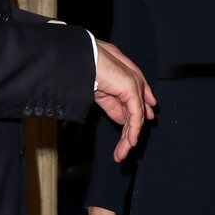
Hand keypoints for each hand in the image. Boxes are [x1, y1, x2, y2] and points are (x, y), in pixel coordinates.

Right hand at [94, 41, 156, 163]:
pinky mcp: (132, 89)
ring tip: (121, 154)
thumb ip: (111, 103)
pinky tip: (130, 143)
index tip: (129, 142)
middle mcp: (132, 81)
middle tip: (122, 153)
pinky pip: (135, 115)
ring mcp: (133, 84)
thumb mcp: (96, 89)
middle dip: (129, 135)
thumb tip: (121, 120)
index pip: (131, 106)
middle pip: (135, 114)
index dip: (131, 125)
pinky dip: (133, 130)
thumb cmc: (82, 67)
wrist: (78, 59)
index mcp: (122, 80)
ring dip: (128, 139)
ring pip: (136, 118)